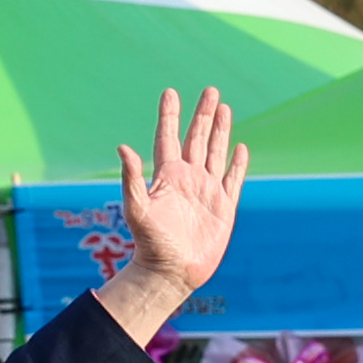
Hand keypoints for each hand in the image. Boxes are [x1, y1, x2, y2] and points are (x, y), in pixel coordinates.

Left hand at [96, 89, 248, 332]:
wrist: (171, 272)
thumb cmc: (150, 243)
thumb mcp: (137, 208)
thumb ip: (132, 178)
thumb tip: (122, 148)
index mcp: (167, 176)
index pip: (168, 137)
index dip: (170, 115)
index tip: (170, 92)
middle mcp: (187, 178)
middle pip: (196, 138)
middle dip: (203, 114)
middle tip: (210, 90)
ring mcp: (207, 191)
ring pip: (215, 152)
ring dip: (220, 131)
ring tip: (224, 107)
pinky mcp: (224, 207)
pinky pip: (233, 179)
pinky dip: (237, 163)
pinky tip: (240, 147)